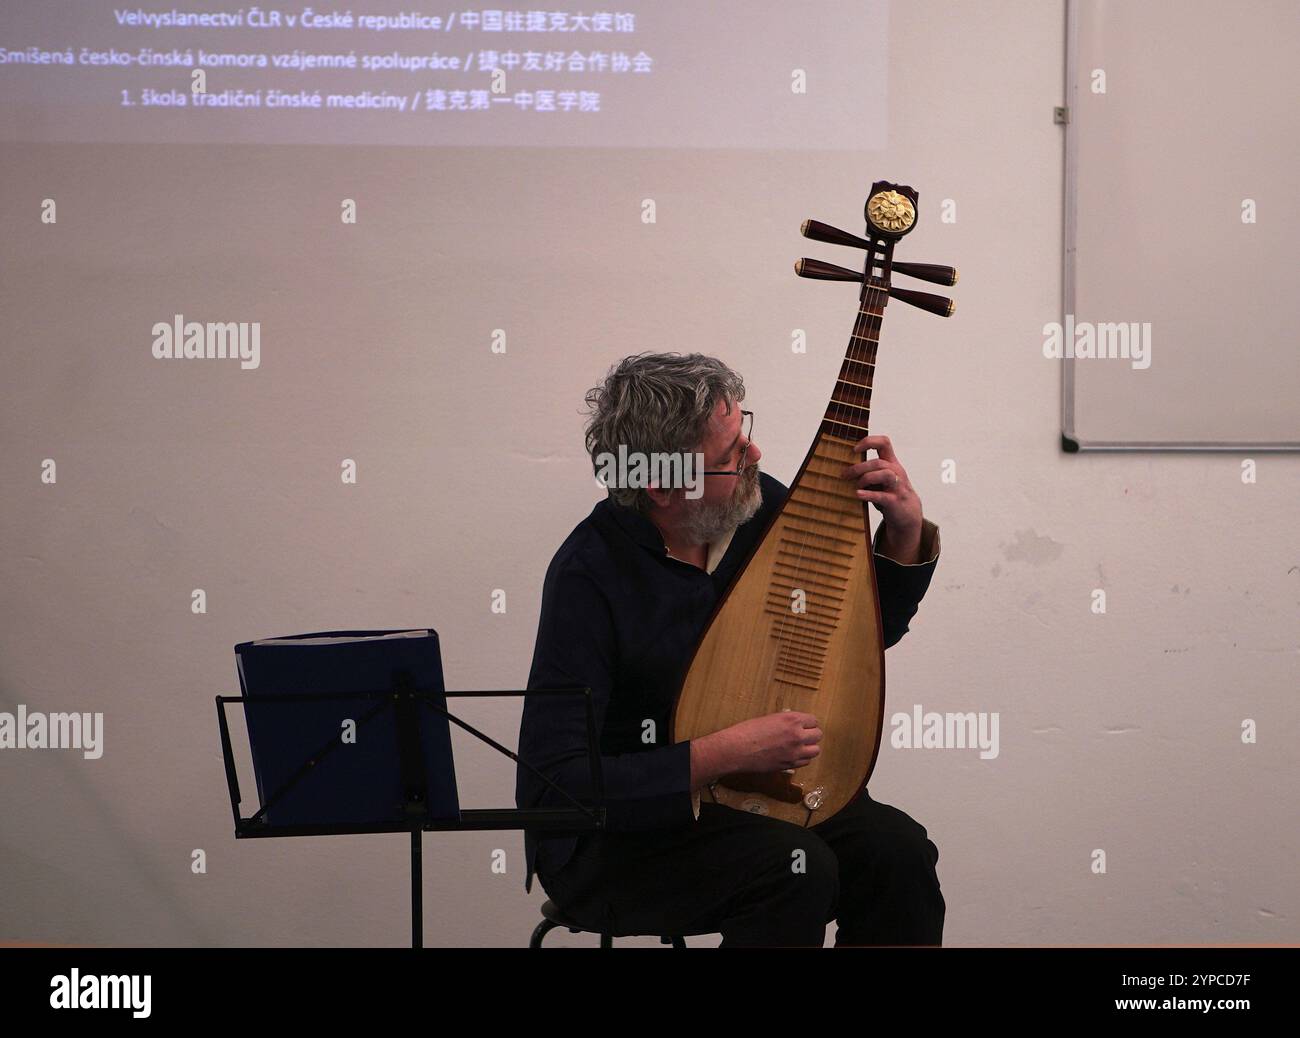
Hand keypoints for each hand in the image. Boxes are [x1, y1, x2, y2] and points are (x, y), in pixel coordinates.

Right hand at [724, 711, 821, 772]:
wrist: (737, 749)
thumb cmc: (747, 731)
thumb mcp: (769, 719)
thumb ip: (786, 722)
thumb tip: (793, 725)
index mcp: (792, 720)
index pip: (813, 720)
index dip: (808, 723)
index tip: (804, 725)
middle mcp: (797, 735)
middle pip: (818, 735)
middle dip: (811, 735)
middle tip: (803, 735)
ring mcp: (795, 752)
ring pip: (815, 750)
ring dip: (809, 747)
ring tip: (800, 746)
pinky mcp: (790, 765)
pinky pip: (806, 762)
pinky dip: (802, 758)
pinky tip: (793, 755)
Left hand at [842, 433, 923, 562]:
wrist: (907, 513)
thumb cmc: (889, 492)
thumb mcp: (880, 478)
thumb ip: (868, 470)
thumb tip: (843, 467)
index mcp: (891, 462)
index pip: (884, 443)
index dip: (869, 442)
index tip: (854, 449)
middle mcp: (896, 471)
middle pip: (878, 462)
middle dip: (859, 468)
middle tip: (844, 475)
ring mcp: (898, 486)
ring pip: (884, 474)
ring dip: (866, 478)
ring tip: (856, 486)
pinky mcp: (895, 501)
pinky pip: (882, 496)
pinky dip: (869, 494)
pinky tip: (858, 494)